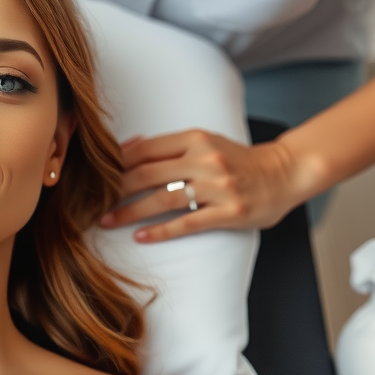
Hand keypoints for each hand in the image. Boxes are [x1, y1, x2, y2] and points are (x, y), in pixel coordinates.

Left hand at [99, 129, 306, 242]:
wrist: (284, 173)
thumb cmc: (238, 160)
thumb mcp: (206, 142)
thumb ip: (170, 146)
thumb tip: (127, 147)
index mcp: (196, 139)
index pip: (146, 149)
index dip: (116, 162)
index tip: (93, 175)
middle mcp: (205, 160)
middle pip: (148, 173)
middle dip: (114, 189)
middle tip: (90, 201)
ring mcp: (218, 187)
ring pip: (163, 198)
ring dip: (130, 211)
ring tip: (107, 220)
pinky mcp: (229, 212)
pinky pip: (187, 222)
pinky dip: (161, 230)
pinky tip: (140, 236)